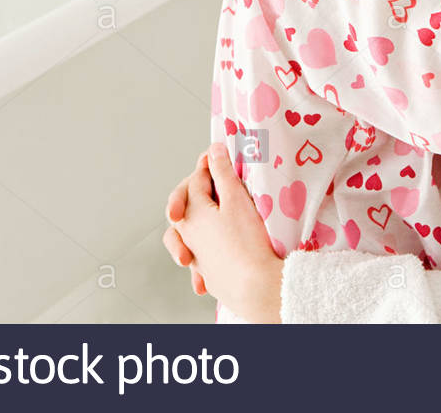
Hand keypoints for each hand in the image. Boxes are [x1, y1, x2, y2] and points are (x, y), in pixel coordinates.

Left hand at [162, 143, 285, 322]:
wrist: (255, 289)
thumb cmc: (247, 244)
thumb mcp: (236, 199)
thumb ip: (223, 173)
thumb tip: (213, 150)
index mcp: (190, 213)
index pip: (196, 180)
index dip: (210, 163)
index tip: (221, 153)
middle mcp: (186, 235)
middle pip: (185, 205)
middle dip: (198, 189)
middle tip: (214, 178)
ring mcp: (196, 257)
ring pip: (187, 234)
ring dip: (200, 220)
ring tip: (218, 209)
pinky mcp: (208, 275)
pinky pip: (201, 257)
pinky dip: (206, 250)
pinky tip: (219, 251)